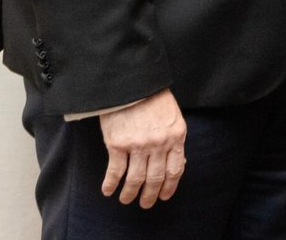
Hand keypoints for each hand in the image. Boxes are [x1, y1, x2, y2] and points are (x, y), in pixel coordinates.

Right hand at [97, 89, 186, 208]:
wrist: (131, 81)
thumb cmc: (152, 97)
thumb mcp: (172, 116)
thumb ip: (174, 139)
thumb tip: (178, 163)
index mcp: (176, 136)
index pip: (175, 170)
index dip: (169, 187)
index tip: (163, 196)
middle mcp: (159, 143)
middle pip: (155, 178)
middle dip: (150, 195)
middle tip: (145, 204)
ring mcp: (138, 145)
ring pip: (135, 179)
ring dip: (130, 193)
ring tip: (126, 199)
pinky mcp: (118, 144)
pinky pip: (115, 172)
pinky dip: (111, 184)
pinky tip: (108, 190)